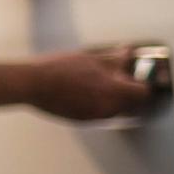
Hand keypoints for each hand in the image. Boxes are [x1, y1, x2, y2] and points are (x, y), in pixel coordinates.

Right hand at [27, 48, 154, 120]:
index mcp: (115, 91)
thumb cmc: (60, 69)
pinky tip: (80, 91)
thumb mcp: (91, 58)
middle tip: (113, 76)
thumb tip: (129, 53)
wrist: (31, 84)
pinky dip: (95, 103)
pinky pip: (97, 113)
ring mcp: (93, 117)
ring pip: (113, 108)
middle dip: (125, 90)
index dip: (141, 83)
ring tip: (93, 82)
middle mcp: (108, 108)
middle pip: (129, 103)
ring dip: (110, 97)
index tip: (135, 76)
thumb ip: (115, 58)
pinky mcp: (80, 120)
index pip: (142, 93)